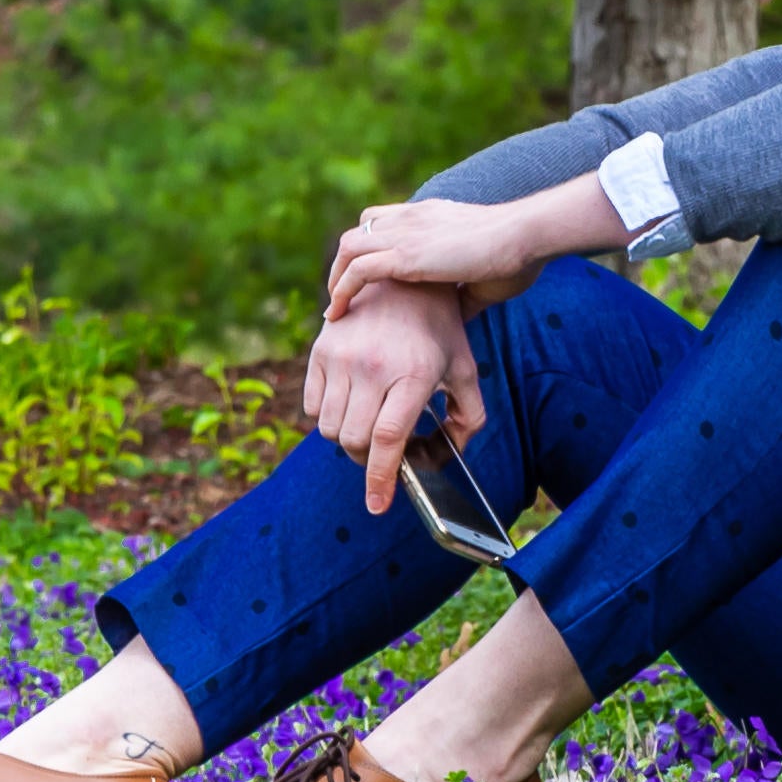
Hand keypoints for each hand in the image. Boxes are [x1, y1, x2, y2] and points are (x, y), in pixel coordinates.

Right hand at [303, 277, 482, 519]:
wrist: (404, 276)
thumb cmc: (440, 329)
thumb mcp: (466, 369)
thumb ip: (468, 418)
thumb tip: (447, 455)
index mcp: (414, 374)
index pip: (387, 441)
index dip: (381, 480)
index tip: (377, 506)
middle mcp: (374, 366)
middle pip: (355, 442)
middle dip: (369, 459)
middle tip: (385, 451)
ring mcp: (342, 356)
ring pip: (331, 429)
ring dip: (349, 439)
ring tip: (370, 423)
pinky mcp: (321, 349)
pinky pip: (314, 407)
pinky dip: (330, 416)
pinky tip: (351, 402)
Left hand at [323, 179, 606, 320]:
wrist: (525, 235)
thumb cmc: (517, 255)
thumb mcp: (483, 277)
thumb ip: (462, 295)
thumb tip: (454, 322)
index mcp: (430, 216)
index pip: (384, 221)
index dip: (371, 247)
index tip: (366, 279)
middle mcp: (411, 218)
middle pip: (360, 230)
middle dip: (346, 263)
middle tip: (343, 296)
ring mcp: (406, 234)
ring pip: (349, 247)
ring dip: (337, 276)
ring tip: (335, 308)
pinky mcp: (405, 255)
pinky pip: (357, 269)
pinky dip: (342, 290)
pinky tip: (338, 313)